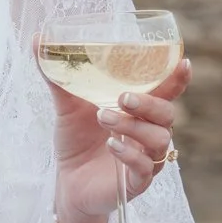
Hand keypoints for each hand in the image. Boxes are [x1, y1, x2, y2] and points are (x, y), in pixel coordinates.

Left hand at [42, 45, 190, 222]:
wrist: (66, 182)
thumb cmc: (75, 141)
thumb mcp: (67, 106)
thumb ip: (58, 76)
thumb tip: (37, 40)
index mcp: (138, 112)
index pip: (166, 92)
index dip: (178, 79)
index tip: (183, 62)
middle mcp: (148, 133)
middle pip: (167, 114)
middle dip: (149, 103)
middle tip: (123, 97)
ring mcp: (146, 158)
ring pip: (159, 139)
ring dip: (133, 126)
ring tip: (103, 118)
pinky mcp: (137, 182)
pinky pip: (146, 167)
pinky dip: (130, 154)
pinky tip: (111, 145)